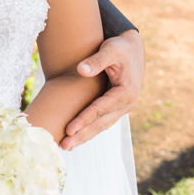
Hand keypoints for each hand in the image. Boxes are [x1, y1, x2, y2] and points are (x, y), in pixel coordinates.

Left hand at [61, 29, 144, 149]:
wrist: (131, 48)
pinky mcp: (116, 107)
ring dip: (84, 137)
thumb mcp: (110, 50)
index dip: (84, 119)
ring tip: (66, 147)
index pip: (100, 109)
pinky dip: (90, 130)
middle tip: (63, 146)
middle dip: (82, 135)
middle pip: (100, 123)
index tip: (68, 129)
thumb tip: (81, 70)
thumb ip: (97, 60)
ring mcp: (122, 107)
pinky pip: (102, 121)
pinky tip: (77, 138)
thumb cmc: (118, 48)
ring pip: (101, 126)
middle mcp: (127, 104)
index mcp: (126, 92)